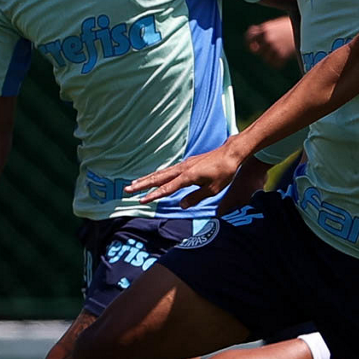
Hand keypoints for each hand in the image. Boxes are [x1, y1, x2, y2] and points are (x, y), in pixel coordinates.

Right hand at [126, 145, 241, 208]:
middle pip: (158, 178)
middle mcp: (182, 169)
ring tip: (134, 184)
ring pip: (161, 173)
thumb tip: (181, 205)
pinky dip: (158, 175)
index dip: (154, 195)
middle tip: (127, 190)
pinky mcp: (187, 163)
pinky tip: (153, 178)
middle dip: (142, 185)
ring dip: (147, 179)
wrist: (231, 154)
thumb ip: (195, 198)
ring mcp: (184, 165)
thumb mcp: (212, 190)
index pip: (167, 188)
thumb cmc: (224, 172)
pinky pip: (168, 170)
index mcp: (188, 177)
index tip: (141, 201)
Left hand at [245, 16, 297, 67]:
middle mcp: (267, 38)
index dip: (249, 43)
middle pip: (257, 51)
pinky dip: (279, 64)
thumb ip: (265, 33)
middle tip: (272, 51)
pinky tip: (284, 59)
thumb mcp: (276, 25)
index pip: (249, 37)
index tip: (253, 47)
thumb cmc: (292, 27)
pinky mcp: (282, 54)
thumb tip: (253, 46)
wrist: (306, 29)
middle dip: (262, 52)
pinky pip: (275, 64)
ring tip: (281, 53)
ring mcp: (274, 47)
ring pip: (266, 59)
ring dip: (272, 58)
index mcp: (265, 28)